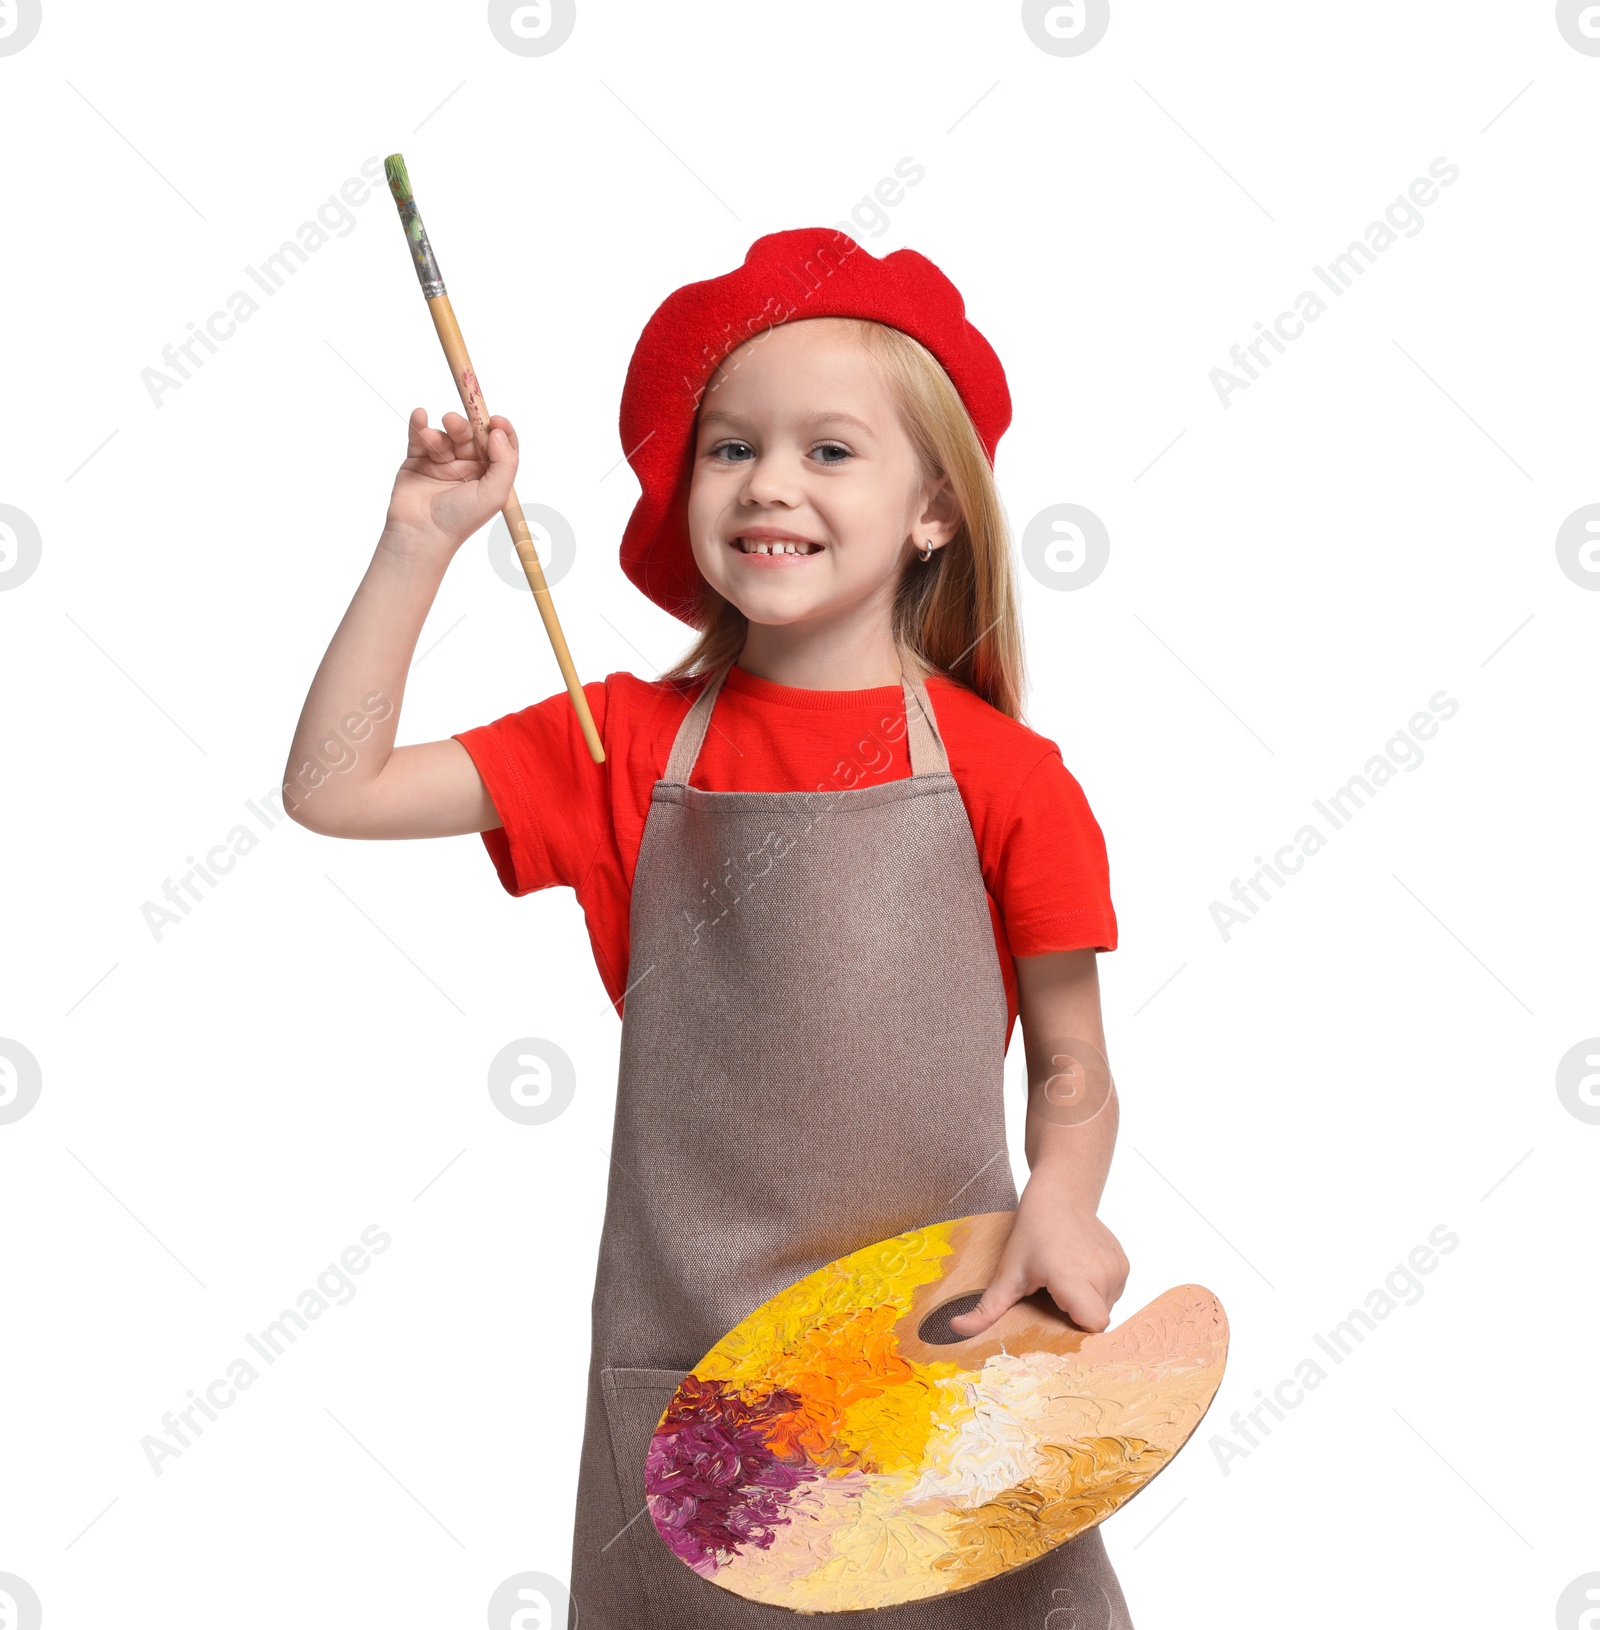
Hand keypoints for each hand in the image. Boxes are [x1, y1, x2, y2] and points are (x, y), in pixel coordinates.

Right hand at [380, 408, 519, 561]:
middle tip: (453, 421)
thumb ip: (505, 463)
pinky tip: (420, 417)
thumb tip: (499, 433)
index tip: (494, 420)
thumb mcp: (494, 495)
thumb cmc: (460, 520)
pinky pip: (420, 436)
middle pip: (470, 435)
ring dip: (439, 432)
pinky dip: (420, 424)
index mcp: (488, 475)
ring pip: (445, 435)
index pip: (499, 445)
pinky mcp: (418, 460)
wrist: (421, 533)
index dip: (500, 430)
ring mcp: (441, 462)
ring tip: (432, 439)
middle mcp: (467, 467)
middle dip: (463, 426)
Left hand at [948, 1183, 1129, 1337]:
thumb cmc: (1033, 1231)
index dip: (1076, 1328)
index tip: (1057, 1315)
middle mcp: (1102, 1275)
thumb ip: (987, 1308)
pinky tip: (1078, 1270)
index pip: (1094, 1326)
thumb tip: (957, 1328)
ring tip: (1065, 1279)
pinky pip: (1113, 1293)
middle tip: (1054, 1294)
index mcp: (1074, 1279)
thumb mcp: (1008, 1272)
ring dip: (1086, 1302)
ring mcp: (1117, 1270)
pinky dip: (1097, 1290)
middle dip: (1075, 1315)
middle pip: (1095, 1320)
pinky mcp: (1124, 1265)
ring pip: (1105, 1308)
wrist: (1061, 1194)